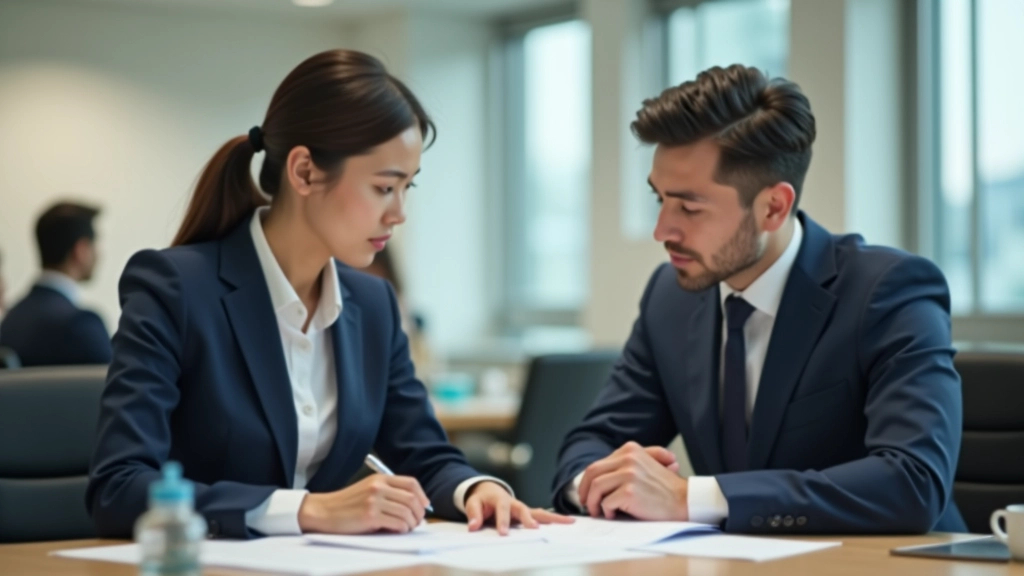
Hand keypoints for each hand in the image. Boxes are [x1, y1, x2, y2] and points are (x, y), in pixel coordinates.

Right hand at [298, 473, 429, 533]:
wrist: (324, 511)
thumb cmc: (347, 504)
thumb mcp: (368, 490)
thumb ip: (388, 493)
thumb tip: (414, 506)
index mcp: (380, 479)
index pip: (411, 483)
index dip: (422, 495)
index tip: (425, 506)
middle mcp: (378, 487)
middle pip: (412, 498)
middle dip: (419, 512)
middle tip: (418, 522)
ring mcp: (374, 501)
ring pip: (406, 512)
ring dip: (412, 523)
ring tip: (408, 528)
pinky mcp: (370, 516)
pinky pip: (397, 523)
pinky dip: (402, 529)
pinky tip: (398, 531)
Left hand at [464, 481, 574, 534]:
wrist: (489, 491)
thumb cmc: (481, 499)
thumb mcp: (473, 503)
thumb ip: (473, 514)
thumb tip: (473, 527)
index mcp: (501, 499)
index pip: (502, 510)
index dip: (503, 522)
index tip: (503, 534)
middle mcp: (515, 503)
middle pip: (525, 509)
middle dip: (529, 519)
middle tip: (535, 529)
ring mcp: (524, 508)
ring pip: (540, 512)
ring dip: (553, 518)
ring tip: (569, 522)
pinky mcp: (529, 514)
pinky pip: (542, 517)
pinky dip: (555, 521)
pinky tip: (569, 524)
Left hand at [578, 442, 687, 520]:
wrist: (685, 500)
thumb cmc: (666, 488)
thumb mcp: (648, 464)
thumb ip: (628, 462)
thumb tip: (600, 476)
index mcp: (630, 449)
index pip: (598, 464)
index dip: (588, 480)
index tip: (587, 492)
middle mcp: (628, 458)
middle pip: (592, 473)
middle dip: (584, 490)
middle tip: (585, 503)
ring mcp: (628, 474)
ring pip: (596, 487)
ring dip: (593, 502)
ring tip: (598, 511)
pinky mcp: (629, 491)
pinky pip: (606, 502)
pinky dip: (606, 511)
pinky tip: (612, 515)